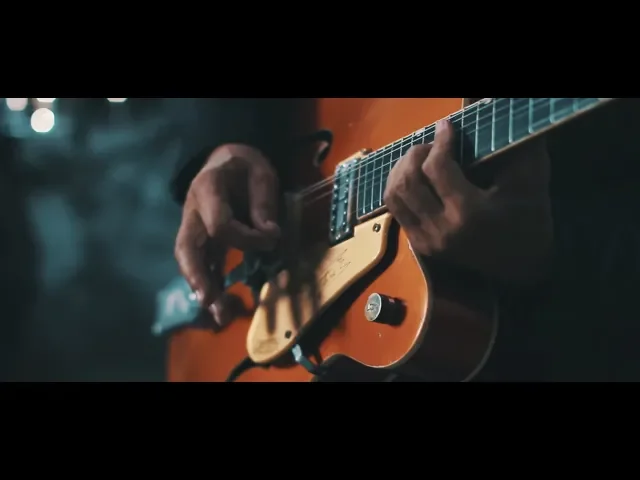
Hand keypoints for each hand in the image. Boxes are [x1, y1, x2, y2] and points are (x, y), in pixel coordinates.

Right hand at [175, 144, 279, 322]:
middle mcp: (193, 211)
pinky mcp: (200, 239)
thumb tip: (269, 235)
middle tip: (209, 301)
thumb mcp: (261, 172)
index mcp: (207, 188)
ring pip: (188, 261)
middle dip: (197, 276)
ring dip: (202, 288)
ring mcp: (193, 227)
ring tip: (219, 317)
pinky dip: (208, 284)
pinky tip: (220, 306)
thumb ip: (263, 202)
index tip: (271, 239)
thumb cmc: (244, 165)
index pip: (219, 224)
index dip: (246, 238)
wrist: (226, 159)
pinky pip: (199, 264)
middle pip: (186, 247)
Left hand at [384, 119, 552, 283]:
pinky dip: (400, 188)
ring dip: (402, 170)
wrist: (523, 266)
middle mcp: (440, 229)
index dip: (439, 141)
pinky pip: (396, 210)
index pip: (436, 168)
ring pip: (394, 196)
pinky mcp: (420, 246)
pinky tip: (416, 178)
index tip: (447, 126)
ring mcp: (427, 240)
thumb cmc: (530, 220)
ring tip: (421, 159)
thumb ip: (517, 146)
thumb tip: (500, 113)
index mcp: (468, 213)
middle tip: (433, 144)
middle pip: (408, 180)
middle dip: (416, 154)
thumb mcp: (531, 180)